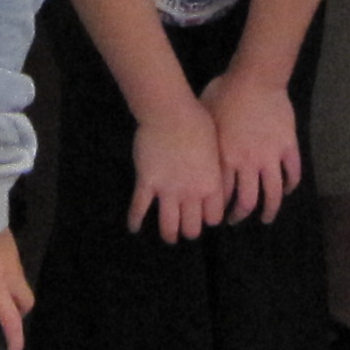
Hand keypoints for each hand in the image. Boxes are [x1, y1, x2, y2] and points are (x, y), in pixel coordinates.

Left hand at [0, 224, 34, 349]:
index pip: (11, 319)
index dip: (14, 340)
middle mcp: (11, 274)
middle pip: (26, 303)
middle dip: (19, 317)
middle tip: (3, 324)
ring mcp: (13, 258)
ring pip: (22, 287)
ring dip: (15, 299)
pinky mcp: (10, 246)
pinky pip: (16, 273)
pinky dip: (10, 283)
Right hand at [131, 103, 226, 242]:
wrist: (171, 112)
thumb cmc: (198, 122)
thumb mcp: (216, 148)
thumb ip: (215, 169)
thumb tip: (215, 178)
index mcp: (211, 185)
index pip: (213, 217)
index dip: (209, 219)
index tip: (206, 218)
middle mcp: (191, 193)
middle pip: (192, 227)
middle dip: (190, 230)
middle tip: (187, 229)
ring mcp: (168, 190)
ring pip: (168, 225)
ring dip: (169, 234)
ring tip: (169, 237)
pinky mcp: (147, 183)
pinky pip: (139, 208)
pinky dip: (135, 220)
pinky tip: (133, 228)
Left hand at [202, 72, 303, 221]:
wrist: (255, 78)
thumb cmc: (225, 92)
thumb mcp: (205, 116)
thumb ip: (202, 137)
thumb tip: (192, 146)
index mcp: (225, 158)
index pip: (221, 193)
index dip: (218, 208)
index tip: (215, 213)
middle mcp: (248, 163)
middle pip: (247, 200)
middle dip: (241, 215)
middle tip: (237, 221)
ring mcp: (270, 156)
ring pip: (273, 193)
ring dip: (270, 209)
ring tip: (266, 217)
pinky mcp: (288, 146)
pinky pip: (293, 172)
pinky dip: (291, 184)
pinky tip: (286, 190)